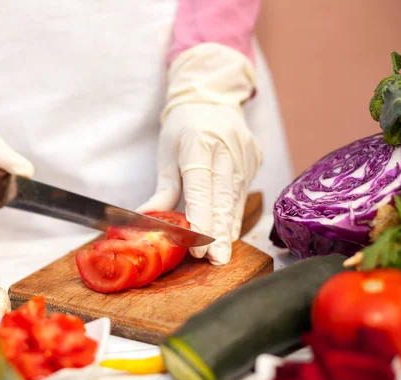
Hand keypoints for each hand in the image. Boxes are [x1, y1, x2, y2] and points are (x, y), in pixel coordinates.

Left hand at [137, 103, 261, 264]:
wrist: (212, 98)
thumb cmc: (183, 127)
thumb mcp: (167, 153)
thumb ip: (163, 189)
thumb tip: (146, 218)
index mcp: (200, 144)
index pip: (201, 189)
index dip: (201, 219)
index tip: (198, 246)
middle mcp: (227, 151)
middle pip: (224, 199)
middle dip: (220, 234)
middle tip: (216, 260)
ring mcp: (245, 157)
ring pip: (236, 201)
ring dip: (228, 229)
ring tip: (220, 254)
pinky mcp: (254, 162)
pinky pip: (242, 194)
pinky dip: (233, 215)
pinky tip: (228, 234)